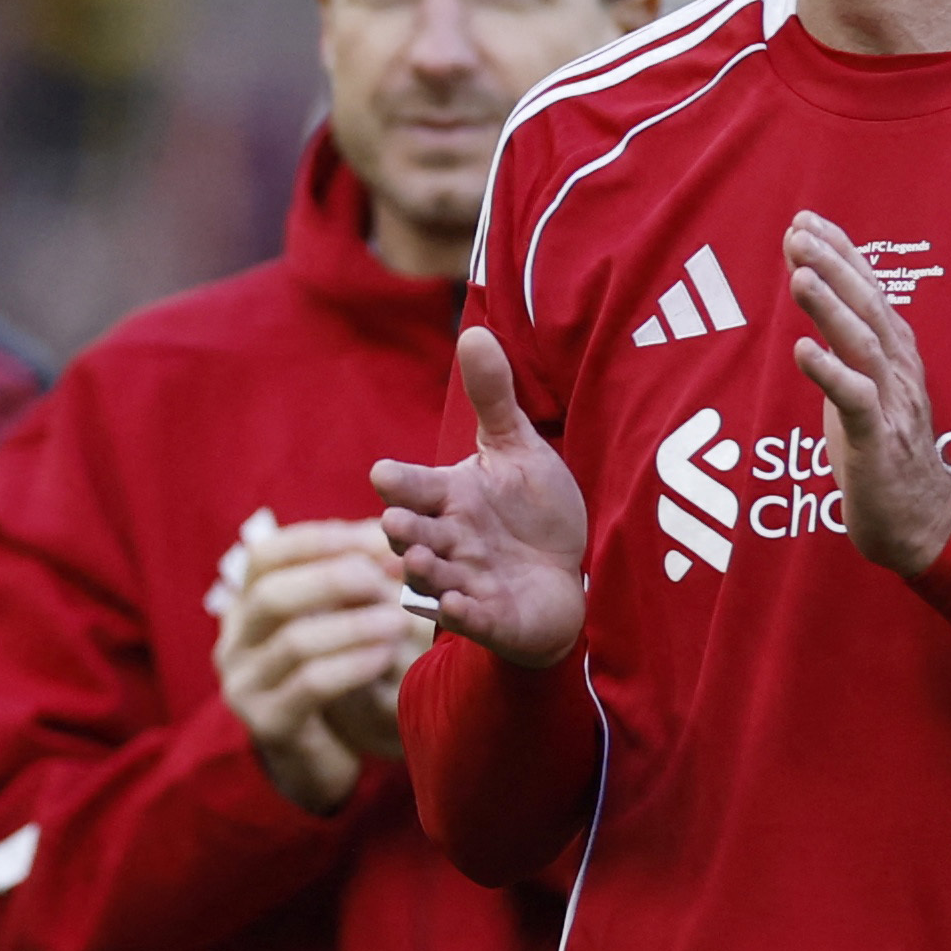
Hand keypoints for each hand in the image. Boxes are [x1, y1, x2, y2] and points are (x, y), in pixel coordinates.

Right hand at [210, 513, 425, 813]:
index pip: (267, 555)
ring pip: (293, 641)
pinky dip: (352, 664)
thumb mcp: (334, 622)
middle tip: (388, 577)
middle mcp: (234, 642)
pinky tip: (384, 655)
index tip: (376, 536)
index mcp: (246, 606)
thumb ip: (352, 579)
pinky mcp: (268, 724)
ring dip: (354, 624)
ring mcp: (245, 685)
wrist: (315, 760)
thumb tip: (394, 532)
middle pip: (271, 593)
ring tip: (399, 619)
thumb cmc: (333, 677)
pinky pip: (309, 686)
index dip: (321, 540)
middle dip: (335, 579)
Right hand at [375, 328, 590, 667]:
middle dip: (403, 530)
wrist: (565, 578)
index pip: (413, 487)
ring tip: (419, 561)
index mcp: (448, 498)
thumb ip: (494, 398)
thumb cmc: (531, 514)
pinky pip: (473, 618)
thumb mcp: (517, 450)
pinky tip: (458, 606)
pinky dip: (463, 613)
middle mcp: (449, 540)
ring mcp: (466, 581)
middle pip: (414, 533)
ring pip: (434, 576)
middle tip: (396, 523)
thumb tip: (475, 332)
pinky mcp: (492, 618)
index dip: (399, 482)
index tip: (385, 474)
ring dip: (425, 570)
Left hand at [785, 213, 950, 574]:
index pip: (869, 292)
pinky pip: (854, 402)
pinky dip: (830, 373)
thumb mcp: (862, 389)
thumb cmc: (883, 452)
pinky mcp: (877, 442)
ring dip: (830, 307)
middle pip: (868, 307)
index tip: (808, 221)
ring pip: (862, 345)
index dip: (842, 254)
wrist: (917, 521)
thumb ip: (847, 348)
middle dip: (834, 265)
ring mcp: (892, 405)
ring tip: (799, 276)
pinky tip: (803, 350)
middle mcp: (898, 370)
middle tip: (799, 232)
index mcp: (895, 355)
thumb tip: (817, 306)